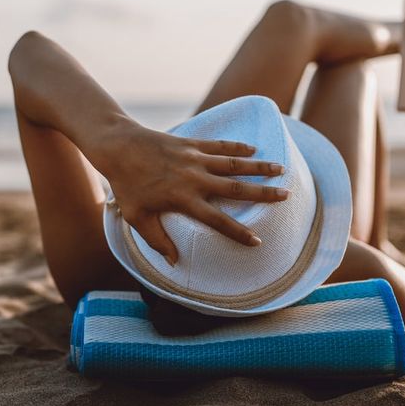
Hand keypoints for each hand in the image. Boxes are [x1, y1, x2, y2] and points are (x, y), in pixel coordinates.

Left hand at [101, 120, 287, 264]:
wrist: (118, 148)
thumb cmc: (126, 185)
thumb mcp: (137, 218)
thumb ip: (157, 240)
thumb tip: (175, 262)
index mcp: (183, 200)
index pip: (217, 220)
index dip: (238, 232)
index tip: (257, 241)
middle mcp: (195, 179)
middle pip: (235, 188)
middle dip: (263, 193)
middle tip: (285, 195)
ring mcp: (195, 159)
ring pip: (234, 164)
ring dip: (258, 166)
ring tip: (280, 168)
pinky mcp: (192, 143)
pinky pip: (220, 145)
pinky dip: (238, 146)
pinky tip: (253, 148)